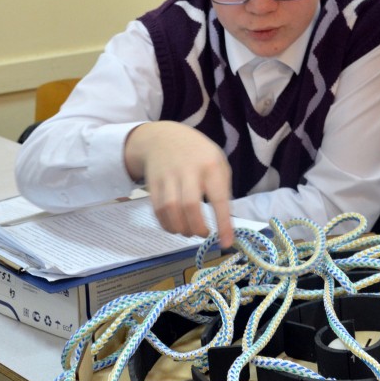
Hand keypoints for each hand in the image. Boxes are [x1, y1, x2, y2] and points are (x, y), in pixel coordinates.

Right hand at [123, 121, 234, 246]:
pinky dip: (167, 224)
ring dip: (181, 228)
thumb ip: (222, 188)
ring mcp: (168, 176)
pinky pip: (157, 209)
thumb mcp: (219, 162)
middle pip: (190, 206)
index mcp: (211, 166)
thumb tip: (225, 221)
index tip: (226, 243)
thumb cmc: (199, 154)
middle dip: (197, 227)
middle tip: (204, 234)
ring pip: (170, 209)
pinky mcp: (153, 183)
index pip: (219, 199)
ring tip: (189, 231)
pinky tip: (175, 226)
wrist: (164, 137)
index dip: (223, 223)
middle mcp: (188, 171)